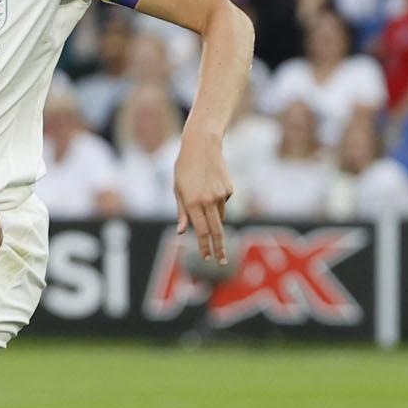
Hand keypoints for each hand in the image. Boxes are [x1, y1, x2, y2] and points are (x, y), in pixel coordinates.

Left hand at [174, 133, 232, 261]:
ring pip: (219, 216)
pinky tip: (211, 184)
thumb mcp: (177, 189)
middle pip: (216, 231)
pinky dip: (217, 201)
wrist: (202, 146)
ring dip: (212, 216)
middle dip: (219, 248)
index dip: (203, 246)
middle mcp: (209, 201)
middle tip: (221, 261)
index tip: (206, 258)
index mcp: (193, 202)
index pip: (200, 231)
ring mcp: (221, 195)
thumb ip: (182, 212)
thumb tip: (182, 232)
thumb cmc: (184, 169)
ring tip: (202, 195)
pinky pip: (223, 202)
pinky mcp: (230, 190)